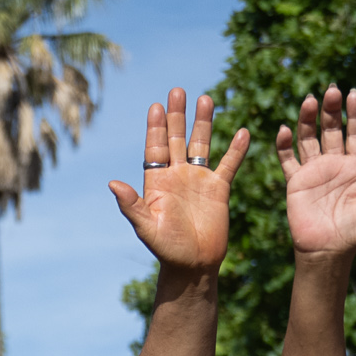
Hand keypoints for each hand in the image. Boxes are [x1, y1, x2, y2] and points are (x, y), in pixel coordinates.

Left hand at [108, 89, 251, 270]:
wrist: (193, 265)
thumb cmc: (166, 248)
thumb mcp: (145, 227)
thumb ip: (130, 204)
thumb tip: (112, 184)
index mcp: (157, 182)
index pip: (155, 148)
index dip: (155, 127)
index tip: (155, 106)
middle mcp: (177, 175)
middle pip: (176, 138)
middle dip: (176, 116)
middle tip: (177, 90)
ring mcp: (198, 179)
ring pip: (202, 144)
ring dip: (203, 122)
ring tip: (205, 98)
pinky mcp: (219, 188)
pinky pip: (229, 164)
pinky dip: (236, 149)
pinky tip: (243, 131)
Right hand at [276, 86, 355, 259]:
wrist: (327, 250)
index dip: (355, 114)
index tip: (353, 93)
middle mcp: (336, 164)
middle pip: (332, 130)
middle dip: (331, 110)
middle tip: (330, 90)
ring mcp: (314, 171)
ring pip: (309, 138)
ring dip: (309, 119)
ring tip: (310, 100)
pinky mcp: (295, 181)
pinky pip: (288, 159)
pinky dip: (285, 144)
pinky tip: (285, 129)